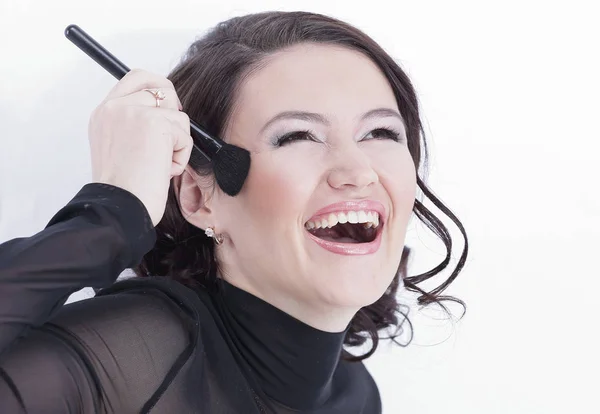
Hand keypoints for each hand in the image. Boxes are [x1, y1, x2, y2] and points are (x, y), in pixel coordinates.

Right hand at [88, 69, 192, 225]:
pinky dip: (181, 157)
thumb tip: (163, 113)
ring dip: (176, 143)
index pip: (135, 78)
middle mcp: (115, 107)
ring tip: (158, 165)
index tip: (168, 106)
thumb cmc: (123, 189)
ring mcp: (134, 112)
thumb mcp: (118, 147)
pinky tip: (162, 171)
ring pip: (177, 115)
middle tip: (172, 137)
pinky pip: (185, 134)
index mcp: (103, 113)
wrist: (120, 207)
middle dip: (174, 111)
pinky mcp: (155, 123)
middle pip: (161, 86)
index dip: (157, 87)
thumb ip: (132, 124)